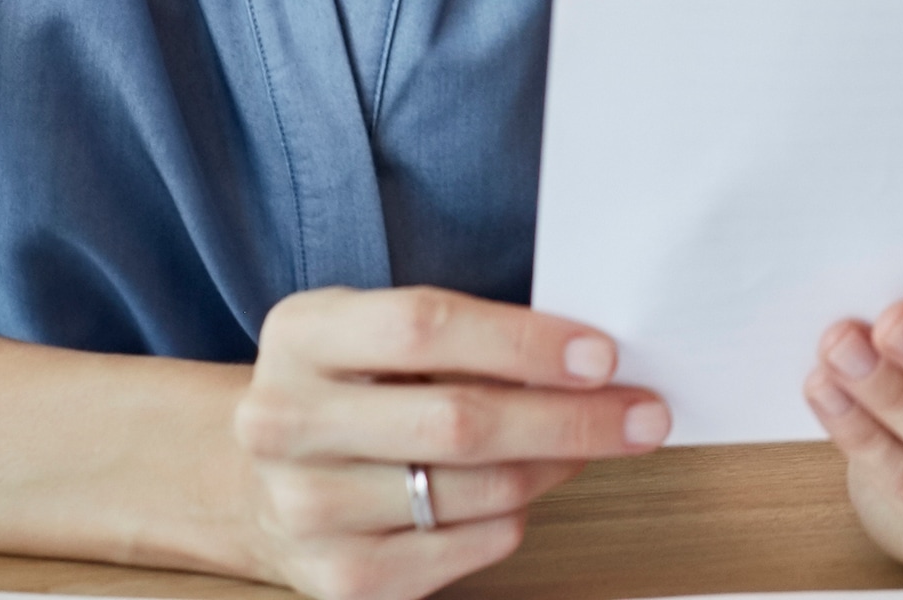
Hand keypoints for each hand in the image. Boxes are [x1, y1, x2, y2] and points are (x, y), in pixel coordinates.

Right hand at [230, 285, 667, 599]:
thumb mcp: (378, 330)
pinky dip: (516, 515)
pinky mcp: (340, 579)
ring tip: (587, 443)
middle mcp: (285, 424)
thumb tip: (593, 356)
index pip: (426, 327)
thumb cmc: (353, 389)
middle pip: (459, 421)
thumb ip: (466, 333)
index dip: (525, 342)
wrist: (258, 483)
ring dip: (555, 465)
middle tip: (643, 412)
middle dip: (571, 418)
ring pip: (477, 489)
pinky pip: (470, 544)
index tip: (603, 355)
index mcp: (302, 335)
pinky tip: (523, 490)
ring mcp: (306, 509)